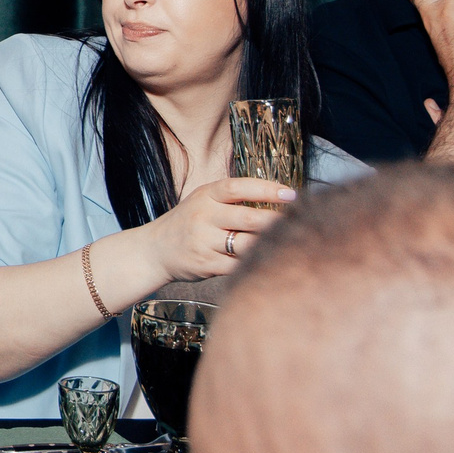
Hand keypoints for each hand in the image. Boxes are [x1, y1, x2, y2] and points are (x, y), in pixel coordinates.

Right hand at [144, 176, 295, 282]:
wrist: (155, 249)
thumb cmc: (190, 223)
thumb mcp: (204, 201)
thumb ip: (235, 199)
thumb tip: (282, 201)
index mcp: (206, 195)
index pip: (239, 188)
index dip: (267, 190)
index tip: (292, 195)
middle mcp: (203, 216)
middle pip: (248, 218)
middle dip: (276, 221)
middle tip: (298, 223)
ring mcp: (203, 241)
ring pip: (246, 244)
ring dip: (268, 244)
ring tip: (285, 242)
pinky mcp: (206, 264)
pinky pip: (239, 264)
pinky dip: (255, 262)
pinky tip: (266, 259)